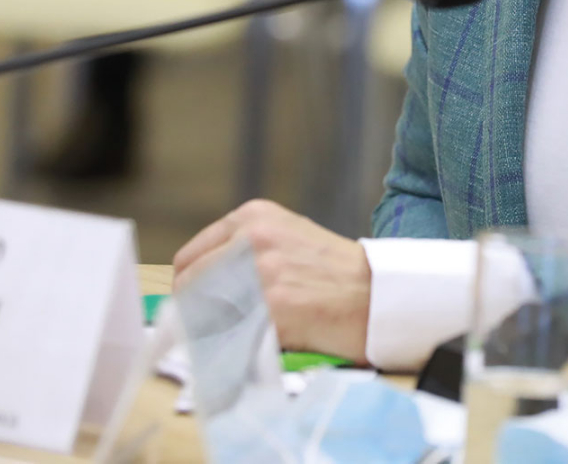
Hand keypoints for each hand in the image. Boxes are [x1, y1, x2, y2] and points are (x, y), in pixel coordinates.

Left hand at [173, 199, 371, 361]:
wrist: (378, 293)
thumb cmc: (333, 272)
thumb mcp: (285, 239)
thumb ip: (241, 252)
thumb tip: (195, 290)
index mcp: (252, 218)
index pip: (189, 260)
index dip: (189, 292)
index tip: (197, 312)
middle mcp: (252, 238)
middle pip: (189, 288)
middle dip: (196, 315)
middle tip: (216, 333)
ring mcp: (261, 271)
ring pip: (204, 314)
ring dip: (213, 333)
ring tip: (241, 339)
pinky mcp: (273, 306)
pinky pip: (230, 336)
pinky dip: (233, 349)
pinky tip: (255, 347)